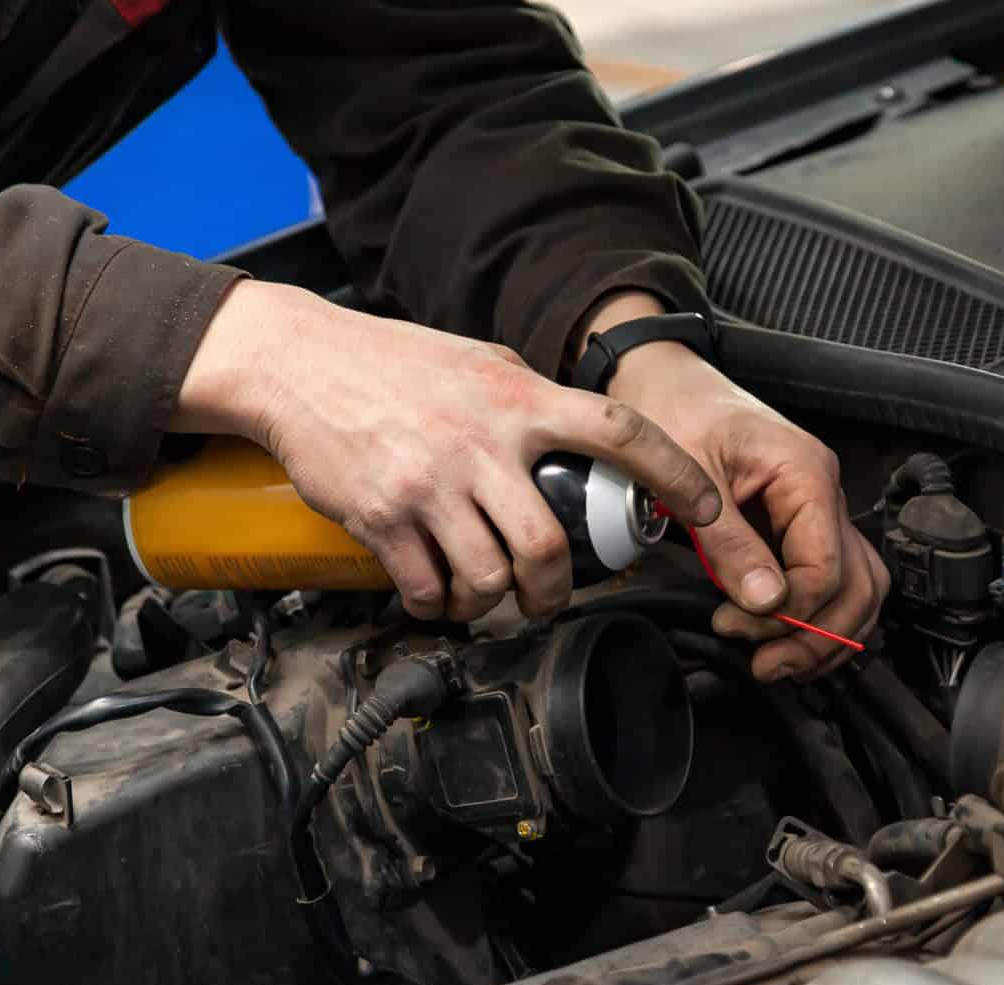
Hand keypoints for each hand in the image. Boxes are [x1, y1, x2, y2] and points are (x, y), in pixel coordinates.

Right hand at [174, 280, 721, 620]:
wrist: (295, 363)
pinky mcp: (381, 516)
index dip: (673, 474)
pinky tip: (435, 595)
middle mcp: (480, 442)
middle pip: (548, 546)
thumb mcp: (478, 361)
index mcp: (517, 398)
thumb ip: (529, 397)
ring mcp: (430, 483)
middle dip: (555, 594)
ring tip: (485, 600)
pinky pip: (426, 587)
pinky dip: (437, 605)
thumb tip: (581, 436)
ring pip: (489, 578)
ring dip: (493, 605)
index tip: (708, 509)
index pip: (618, 433)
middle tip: (549, 601)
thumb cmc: (391, 363)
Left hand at [592, 300, 888, 680]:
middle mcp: (825, 491)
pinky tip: (783, 638)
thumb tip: (766, 604)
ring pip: (858, 586)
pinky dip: (818, 614)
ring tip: (777, 663)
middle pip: (857, 585)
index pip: (825, 568)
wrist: (662, 378)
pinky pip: (833, 576)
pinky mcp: (801, 522)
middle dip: (816, 635)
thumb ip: (729, 543)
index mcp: (806, 474)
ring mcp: (819, 508)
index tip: (736, 626)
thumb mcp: (690, 478)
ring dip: (826, 633)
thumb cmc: (672, 411)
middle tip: (765, 665)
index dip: (788, 611)